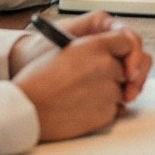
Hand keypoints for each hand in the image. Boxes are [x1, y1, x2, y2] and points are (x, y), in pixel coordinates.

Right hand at [13, 15, 150, 141]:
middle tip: (92, 82)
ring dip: (108, 95)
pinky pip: (114, 110)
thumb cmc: (38, 81)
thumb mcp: (65, 50)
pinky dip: (103, 111)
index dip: (126, 52)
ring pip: (121, 91)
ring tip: (80, 96)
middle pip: (126, 69)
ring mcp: (107, 90)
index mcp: (93, 46)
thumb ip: (93, 49)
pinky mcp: (106, 113)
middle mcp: (104, 66)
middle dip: (115, 76)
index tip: (125, 60)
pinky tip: (81, 108)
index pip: (126, 41)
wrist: (27, 109)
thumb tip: (111, 54)